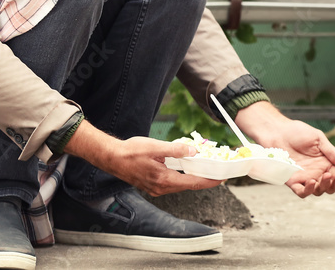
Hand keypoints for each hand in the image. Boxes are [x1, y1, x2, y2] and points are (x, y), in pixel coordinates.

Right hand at [64, 120, 221, 196]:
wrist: (112, 158)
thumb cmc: (131, 152)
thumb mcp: (155, 147)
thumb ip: (176, 149)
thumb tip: (193, 150)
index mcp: (164, 180)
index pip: (193, 183)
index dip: (209, 181)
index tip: (222, 178)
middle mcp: (161, 188)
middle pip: (189, 185)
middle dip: (204, 179)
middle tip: (218, 172)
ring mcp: (156, 188)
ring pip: (181, 184)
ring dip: (193, 177)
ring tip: (206, 169)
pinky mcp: (153, 185)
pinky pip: (173, 182)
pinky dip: (183, 176)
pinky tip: (187, 168)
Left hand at [236, 101, 334, 197]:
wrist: (278, 131)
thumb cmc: (298, 132)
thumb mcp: (319, 139)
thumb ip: (332, 153)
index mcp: (325, 163)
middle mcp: (316, 173)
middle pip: (330, 187)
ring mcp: (304, 178)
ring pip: (318, 191)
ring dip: (324, 187)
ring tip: (325, 176)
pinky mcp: (292, 180)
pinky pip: (301, 191)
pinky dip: (308, 191)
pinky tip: (312, 182)